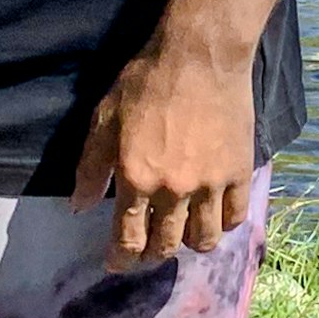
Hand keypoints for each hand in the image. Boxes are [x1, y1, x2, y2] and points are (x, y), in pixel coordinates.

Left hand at [71, 27, 256, 265]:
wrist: (200, 54)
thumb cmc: (146, 81)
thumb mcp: (104, 119)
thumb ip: (91, 168)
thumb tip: (79, 208)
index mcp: (136, 178)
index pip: (128, 238)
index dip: (120, 259)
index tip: (116, 263)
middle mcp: (174, 190)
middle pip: (165, 245)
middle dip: (151, 255)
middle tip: (147, 249)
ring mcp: (210, 183)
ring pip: (203, 239)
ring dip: (188, 244)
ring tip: (182, 234)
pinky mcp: (239, 171)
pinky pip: (235, 217)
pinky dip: (223, 224)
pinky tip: (214, 216)